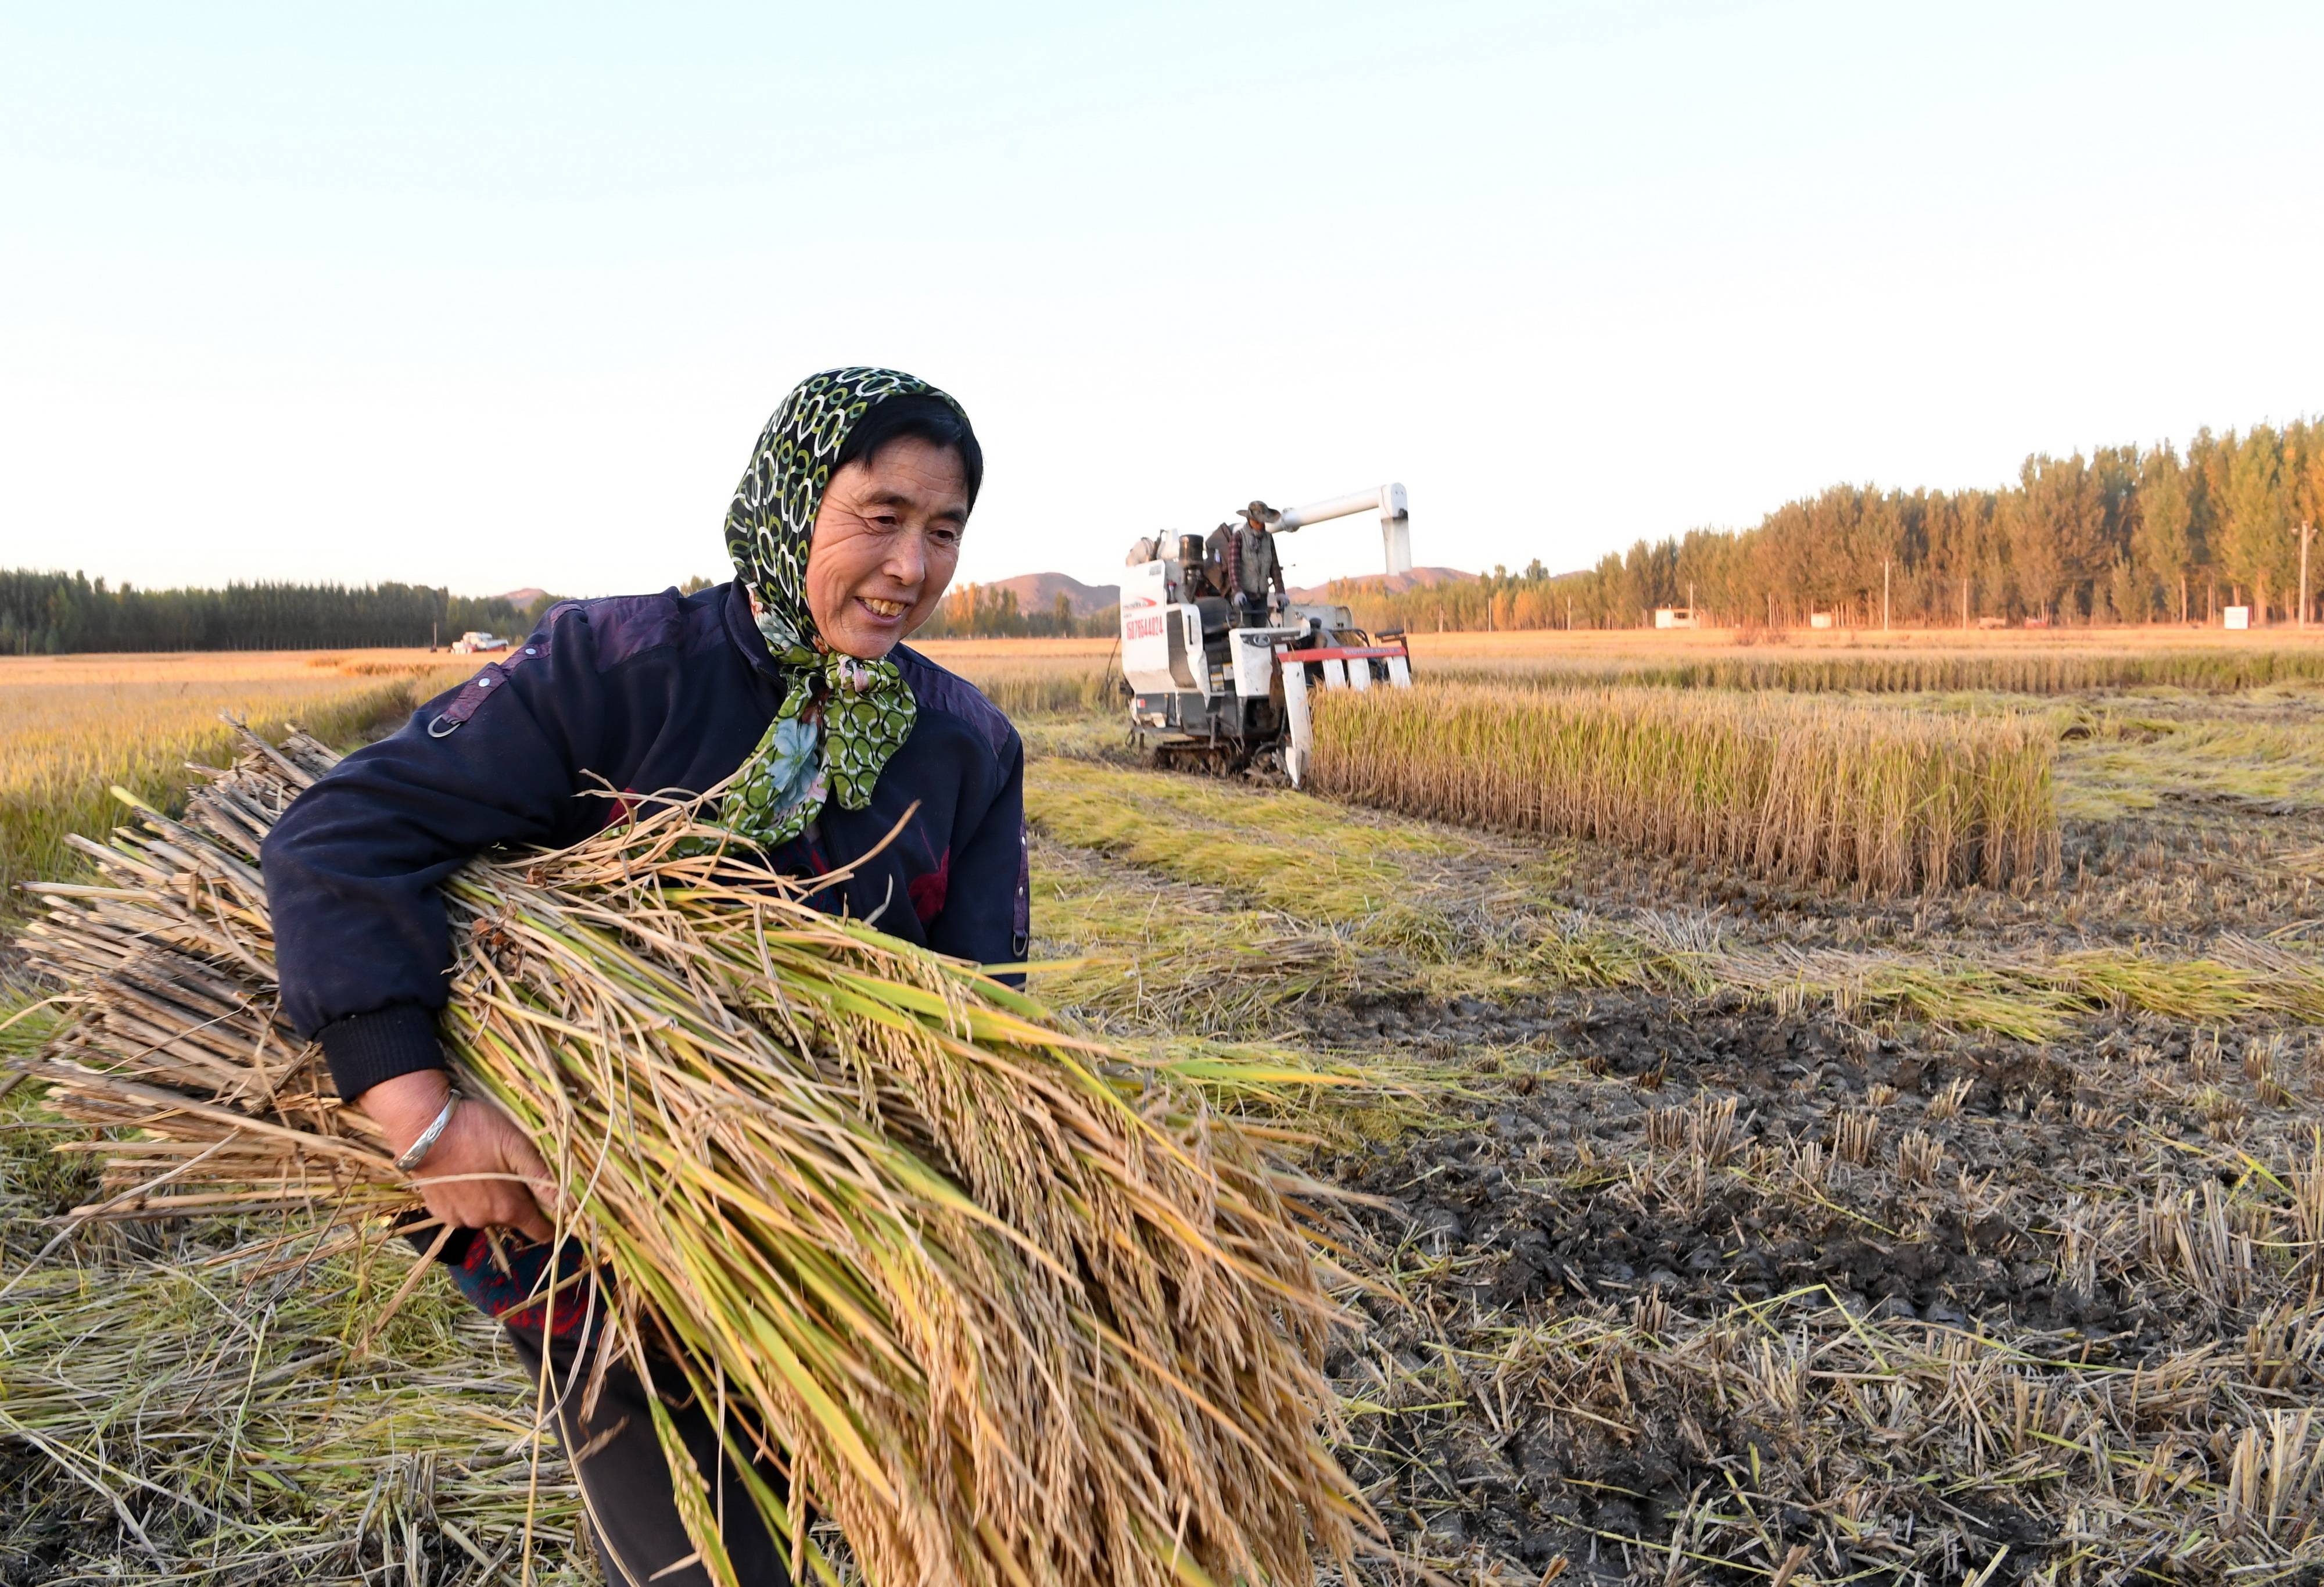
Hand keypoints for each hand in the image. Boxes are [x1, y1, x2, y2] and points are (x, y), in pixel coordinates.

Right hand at [359, 1070, 555, 1243]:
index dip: (550, 1223)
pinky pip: (462, 1211)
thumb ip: (541, 1176)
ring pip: (485, 1214)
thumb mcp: (516, 1145)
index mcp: (508, 1209)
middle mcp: (483, 1221)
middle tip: (508, 1170)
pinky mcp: (438, 1212)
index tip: (556, 1212)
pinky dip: (466, 1198)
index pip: (539, 1232)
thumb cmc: (476, 1131)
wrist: (424, 1128)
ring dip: (489, 1199)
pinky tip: (462, 1175)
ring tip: (482, 1169)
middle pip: (511, 1218)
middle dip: (515, 1200)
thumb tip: (567, 1203)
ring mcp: (458, 1218)